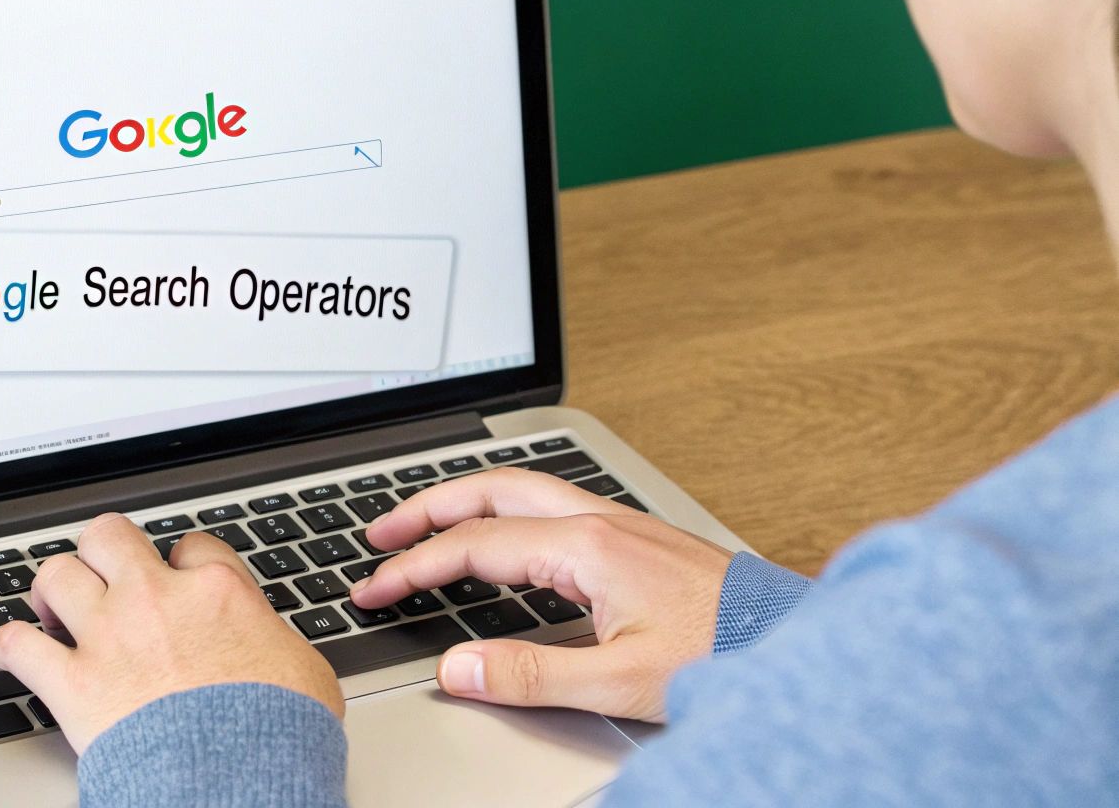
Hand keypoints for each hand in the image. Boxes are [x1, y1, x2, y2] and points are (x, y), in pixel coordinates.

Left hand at [0, 513, 342, 753]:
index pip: (190, 547)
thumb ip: (273, 638)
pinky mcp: (73, 683)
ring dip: (53, 587)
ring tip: (54, 604)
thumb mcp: (303, 669)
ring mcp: (109, 636)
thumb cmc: (277, 732)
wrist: (238, 779)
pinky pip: (17, 648)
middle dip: (105, 549)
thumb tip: (270, 640)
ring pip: (58, 575)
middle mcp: (154, 600)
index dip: (182, 561)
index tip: (178, 578)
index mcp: (215, 591)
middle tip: (106, 572)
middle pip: (111, 537)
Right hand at [349, 468, 732, 722]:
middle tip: (378, 533)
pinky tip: (502, 540)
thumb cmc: (725, 655)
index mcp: (587, 547)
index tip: (373, 588)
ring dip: (465, 501)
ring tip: (425, 525)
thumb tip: (457, 667)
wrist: (797, 643)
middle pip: (491, 490)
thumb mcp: (618, 681)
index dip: (414, 567)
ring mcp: (619, 523)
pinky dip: (503, 512)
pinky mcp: (634, 537)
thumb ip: (530, 675)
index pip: (475, 545)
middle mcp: (600, 521)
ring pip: (522, 489)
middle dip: (426, 508)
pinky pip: (550, 505)